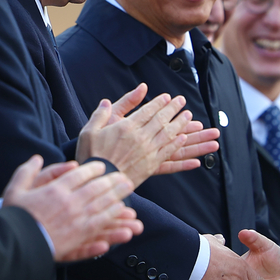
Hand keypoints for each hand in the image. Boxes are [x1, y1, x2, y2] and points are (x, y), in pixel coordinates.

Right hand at [2, 155, 141, 260]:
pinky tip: (120, 215)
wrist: (13, 245)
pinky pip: (100, 226)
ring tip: (128, 191)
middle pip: (97, 189)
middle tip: (124, 178)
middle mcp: (70, 203)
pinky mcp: (79, 238)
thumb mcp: (14, 190)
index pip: (80, 175)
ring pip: (102, 206)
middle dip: (112, 181)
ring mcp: (76, 221)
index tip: (102, 167)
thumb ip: (27, 172)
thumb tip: (37, 158)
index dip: (93, 169)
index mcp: (55, 190)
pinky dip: (111, 219)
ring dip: (117, 197)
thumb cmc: (13, 217)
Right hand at [77, 84, 212, 187]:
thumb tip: (106, 101)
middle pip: (161, 120)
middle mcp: (140, 138)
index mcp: (126, 127)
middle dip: (173, 109)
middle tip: (181, 101)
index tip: (167, 97)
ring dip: (180, 124)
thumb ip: (100, 114)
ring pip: (168, 134)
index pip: (147, 111)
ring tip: (189, 116)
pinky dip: (177, 144)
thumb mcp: (90, 131)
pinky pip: (168, 152)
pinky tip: (184, 138)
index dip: (159, 103)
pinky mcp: (151, 166)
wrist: (99, 182)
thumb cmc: (91, 156)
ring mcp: (148, 152)